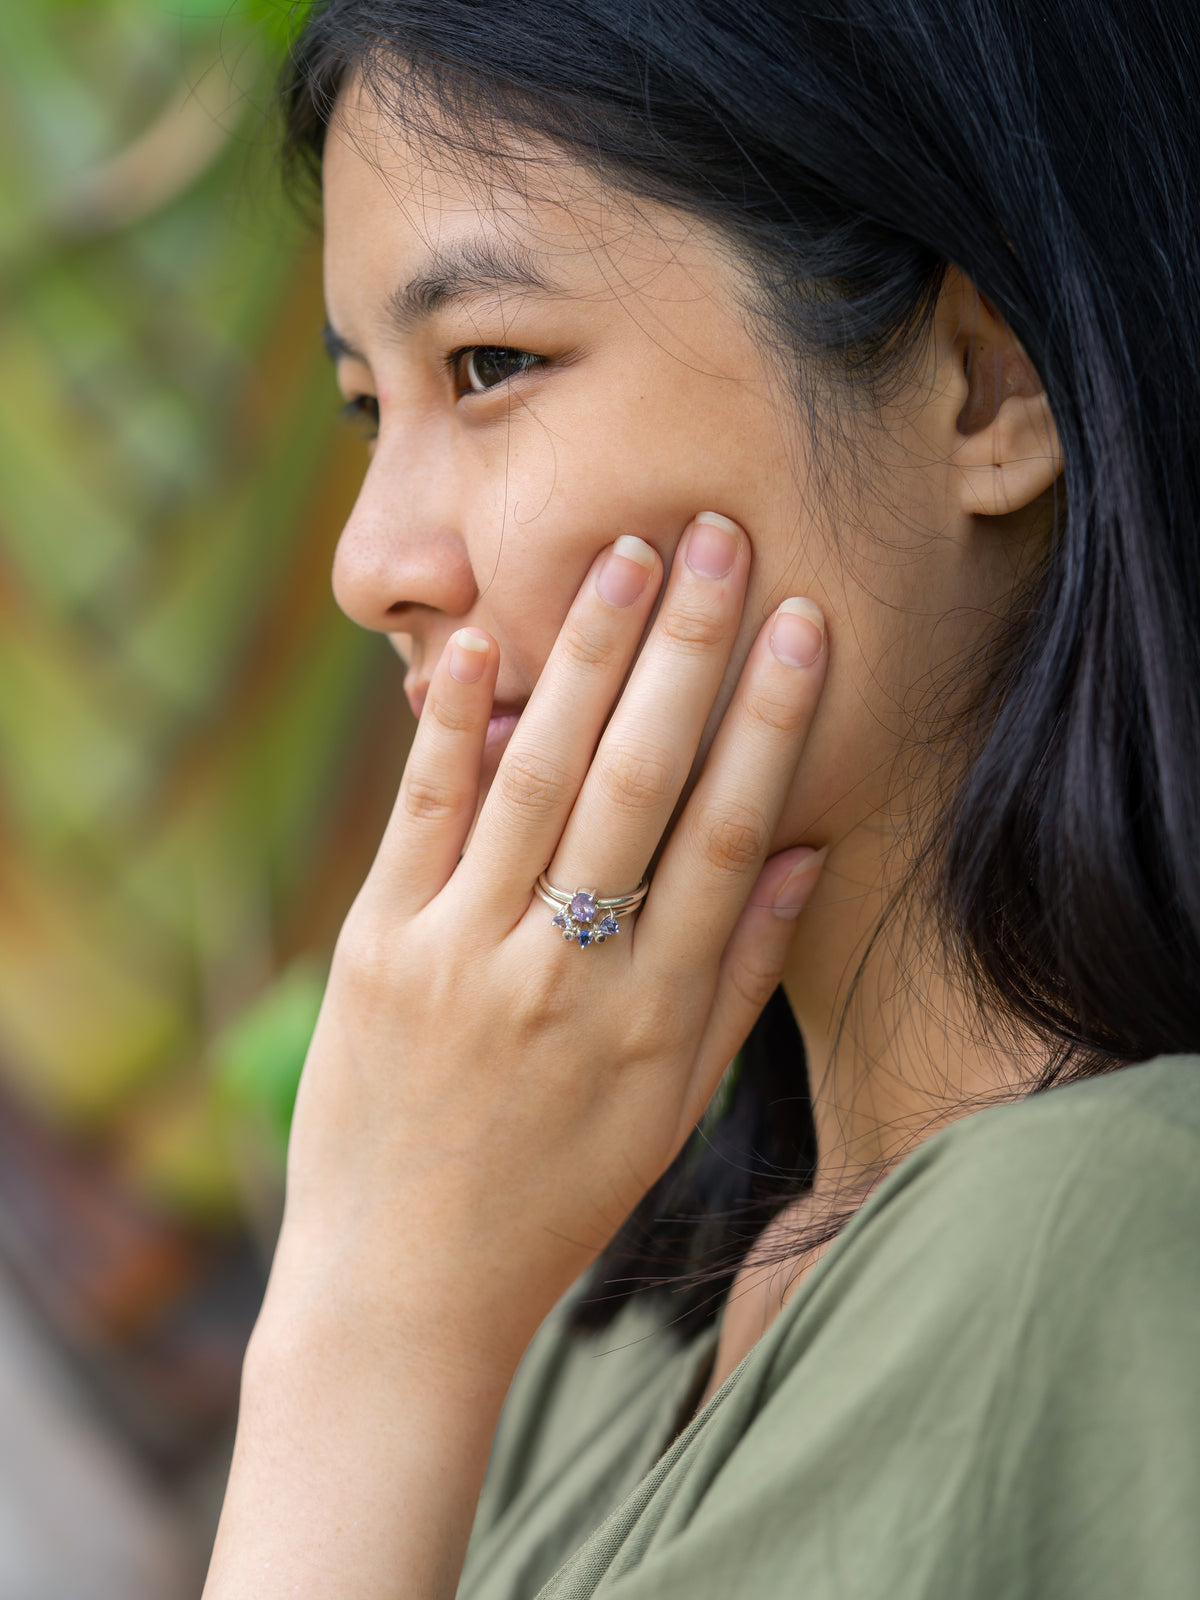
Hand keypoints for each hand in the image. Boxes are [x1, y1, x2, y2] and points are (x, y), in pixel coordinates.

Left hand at [208, 512, 826, 1598]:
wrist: (406, 1288)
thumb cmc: (557, 1195)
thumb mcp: (674, 1107)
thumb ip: (740, 976)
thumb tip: (799, 847)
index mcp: (656, 1015)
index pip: (727, 832)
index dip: (772, 719)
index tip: (804, 622)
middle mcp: (567, 974)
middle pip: (639, 782)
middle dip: (685, 650)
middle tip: (716, 538)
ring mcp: (462, 957)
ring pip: (536, 778)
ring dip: (583, 658)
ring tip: (625, 557)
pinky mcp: (375, 950)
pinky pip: (421, 817)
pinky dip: (453, 726)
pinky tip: (486, 642)